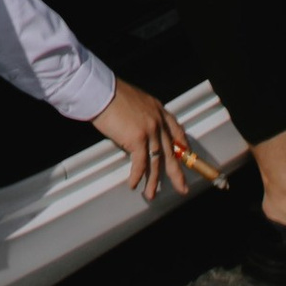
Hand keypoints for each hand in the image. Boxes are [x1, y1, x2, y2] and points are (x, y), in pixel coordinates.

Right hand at [88, 80, 191, 202]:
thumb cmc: (110, 94)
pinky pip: (140, 163)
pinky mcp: (138, 139)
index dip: (182, 144)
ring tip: (151, 194)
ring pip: (156, 162)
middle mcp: (158, 121)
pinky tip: (134, 184)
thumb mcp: (134, 102)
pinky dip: (137, 176)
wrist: (100, 92)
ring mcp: (150, 130)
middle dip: (177, 172)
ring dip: (153, 181)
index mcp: (158, 109)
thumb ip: (141, 116)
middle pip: (171, 151)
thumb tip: (137, 132)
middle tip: (182, 187)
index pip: (176, 129)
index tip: (184, 155)